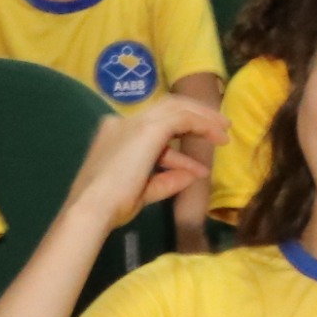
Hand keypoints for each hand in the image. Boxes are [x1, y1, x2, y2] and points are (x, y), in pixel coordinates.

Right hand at [73, 93, 227, 231]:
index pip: (153, 128)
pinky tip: (217, 136)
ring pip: (176, 107)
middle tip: (219, 129)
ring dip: (203, 117)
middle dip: (195, 116)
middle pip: (166, 108)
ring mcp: (134, 123)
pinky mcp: (149, 128)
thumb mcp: (143, 191)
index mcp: (115, 135)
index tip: (197, 166)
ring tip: (224, 132)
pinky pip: (183, 118)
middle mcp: (123, 123)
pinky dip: (202, 124)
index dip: (178, 145)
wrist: (92, 208)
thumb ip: (166, 180)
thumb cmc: (111, 205)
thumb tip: (192, 175)